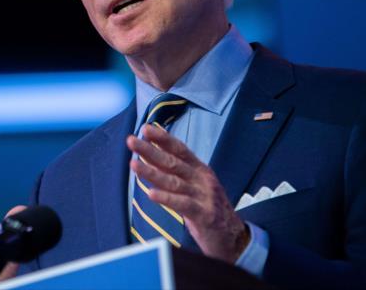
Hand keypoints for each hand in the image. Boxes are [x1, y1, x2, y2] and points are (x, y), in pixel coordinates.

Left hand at [127, 124, 249, 262]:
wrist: (234, 238)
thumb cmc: (208, 209)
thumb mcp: (192, 186)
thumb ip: (173, 173)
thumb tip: (149, 156)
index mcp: (200, 169)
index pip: (180, 149)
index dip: (163, 138)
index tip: (145, 129)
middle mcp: (202, 179)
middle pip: (173, 162)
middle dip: (150, 150)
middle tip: (131, 141)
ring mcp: (204, 196)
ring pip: (174, 181)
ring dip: (152, 172)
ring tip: (133, 165)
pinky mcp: (205, 215)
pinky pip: (183, 204)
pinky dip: (166, 198)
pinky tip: (151, 194)